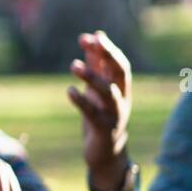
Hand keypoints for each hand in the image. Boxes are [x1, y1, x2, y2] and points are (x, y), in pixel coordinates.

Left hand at [67, 30, 131, 184]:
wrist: (107, 154)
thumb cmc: (101, 116)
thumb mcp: (97, 89)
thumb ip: (97, 65)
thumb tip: (94, 37)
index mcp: (121, 88)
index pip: (119, 64)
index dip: (107, 49)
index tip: (91, 36)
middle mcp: (121, 99)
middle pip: (120, 72)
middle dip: (107, 55)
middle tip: (90, 41)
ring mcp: (114, 114)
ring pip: (108, 92)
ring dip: (91, 77)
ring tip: (73, 65)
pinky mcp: (104, 129)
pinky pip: (93, 113)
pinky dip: (82, 101)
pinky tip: (70, 91)